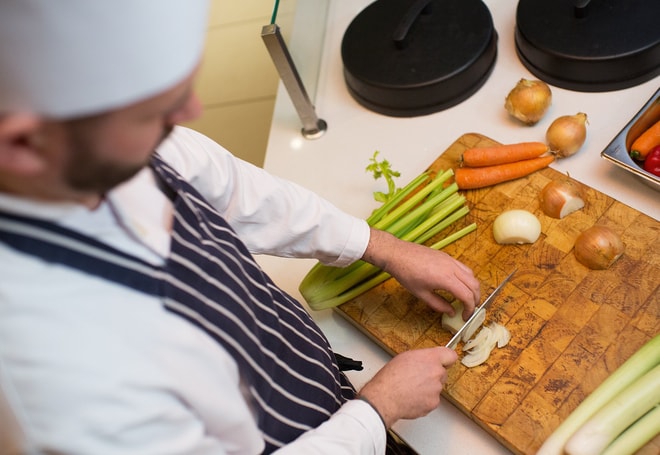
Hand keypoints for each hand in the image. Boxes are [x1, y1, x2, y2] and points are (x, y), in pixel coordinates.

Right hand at [358, 347, 457, 427]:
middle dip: (433, 375)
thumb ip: (421, 358)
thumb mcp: (404, 357)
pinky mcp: (434, 403)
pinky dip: (424, 400)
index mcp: (430, 358)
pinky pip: (432, 400)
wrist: (385, 397)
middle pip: (442, 373)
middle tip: (418, 378)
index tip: (445, 361)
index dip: (446, 359)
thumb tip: (426, 360)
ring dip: (428, 389)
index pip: (450, 355)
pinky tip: (412, 397)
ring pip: (436, 388)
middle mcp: (437, 372)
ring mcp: (436, 389)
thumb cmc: (390, 377)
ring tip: (411, 389)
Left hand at [362, 228, 479, 318]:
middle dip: (475, 299)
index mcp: (446, 279)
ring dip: (473, 288)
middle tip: (469, 309)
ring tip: (466, 298)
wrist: (397, 254)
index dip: (469, 308)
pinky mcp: (446, 256)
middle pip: (474, 285)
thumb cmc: (406, 273)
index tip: (465, 316)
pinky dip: (467, 278)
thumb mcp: (421, 294)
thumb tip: (451, 312)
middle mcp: (451, 268)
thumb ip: (438, 304)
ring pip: (471, 275)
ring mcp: (450, 260)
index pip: (467, 296)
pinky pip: (463, 267)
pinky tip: (459, 284)